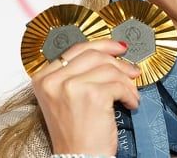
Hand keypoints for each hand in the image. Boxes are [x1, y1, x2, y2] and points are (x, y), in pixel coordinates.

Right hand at [31, 40, 140, 154]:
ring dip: (127, 82)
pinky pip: (120, 85)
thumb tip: (113, 52)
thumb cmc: (76, 132)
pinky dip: (130, 95)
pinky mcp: (92, 95)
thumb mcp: (67, 97)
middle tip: (133, 72)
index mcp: (43, 78)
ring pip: (110, 69)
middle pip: (95, 55)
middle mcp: (53, 80)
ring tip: (130, 95)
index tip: (119, 49)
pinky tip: (130, 104)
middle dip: (119, 63)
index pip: (77, 50)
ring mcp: (71, 86)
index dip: (102, 45)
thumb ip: (80, 74)